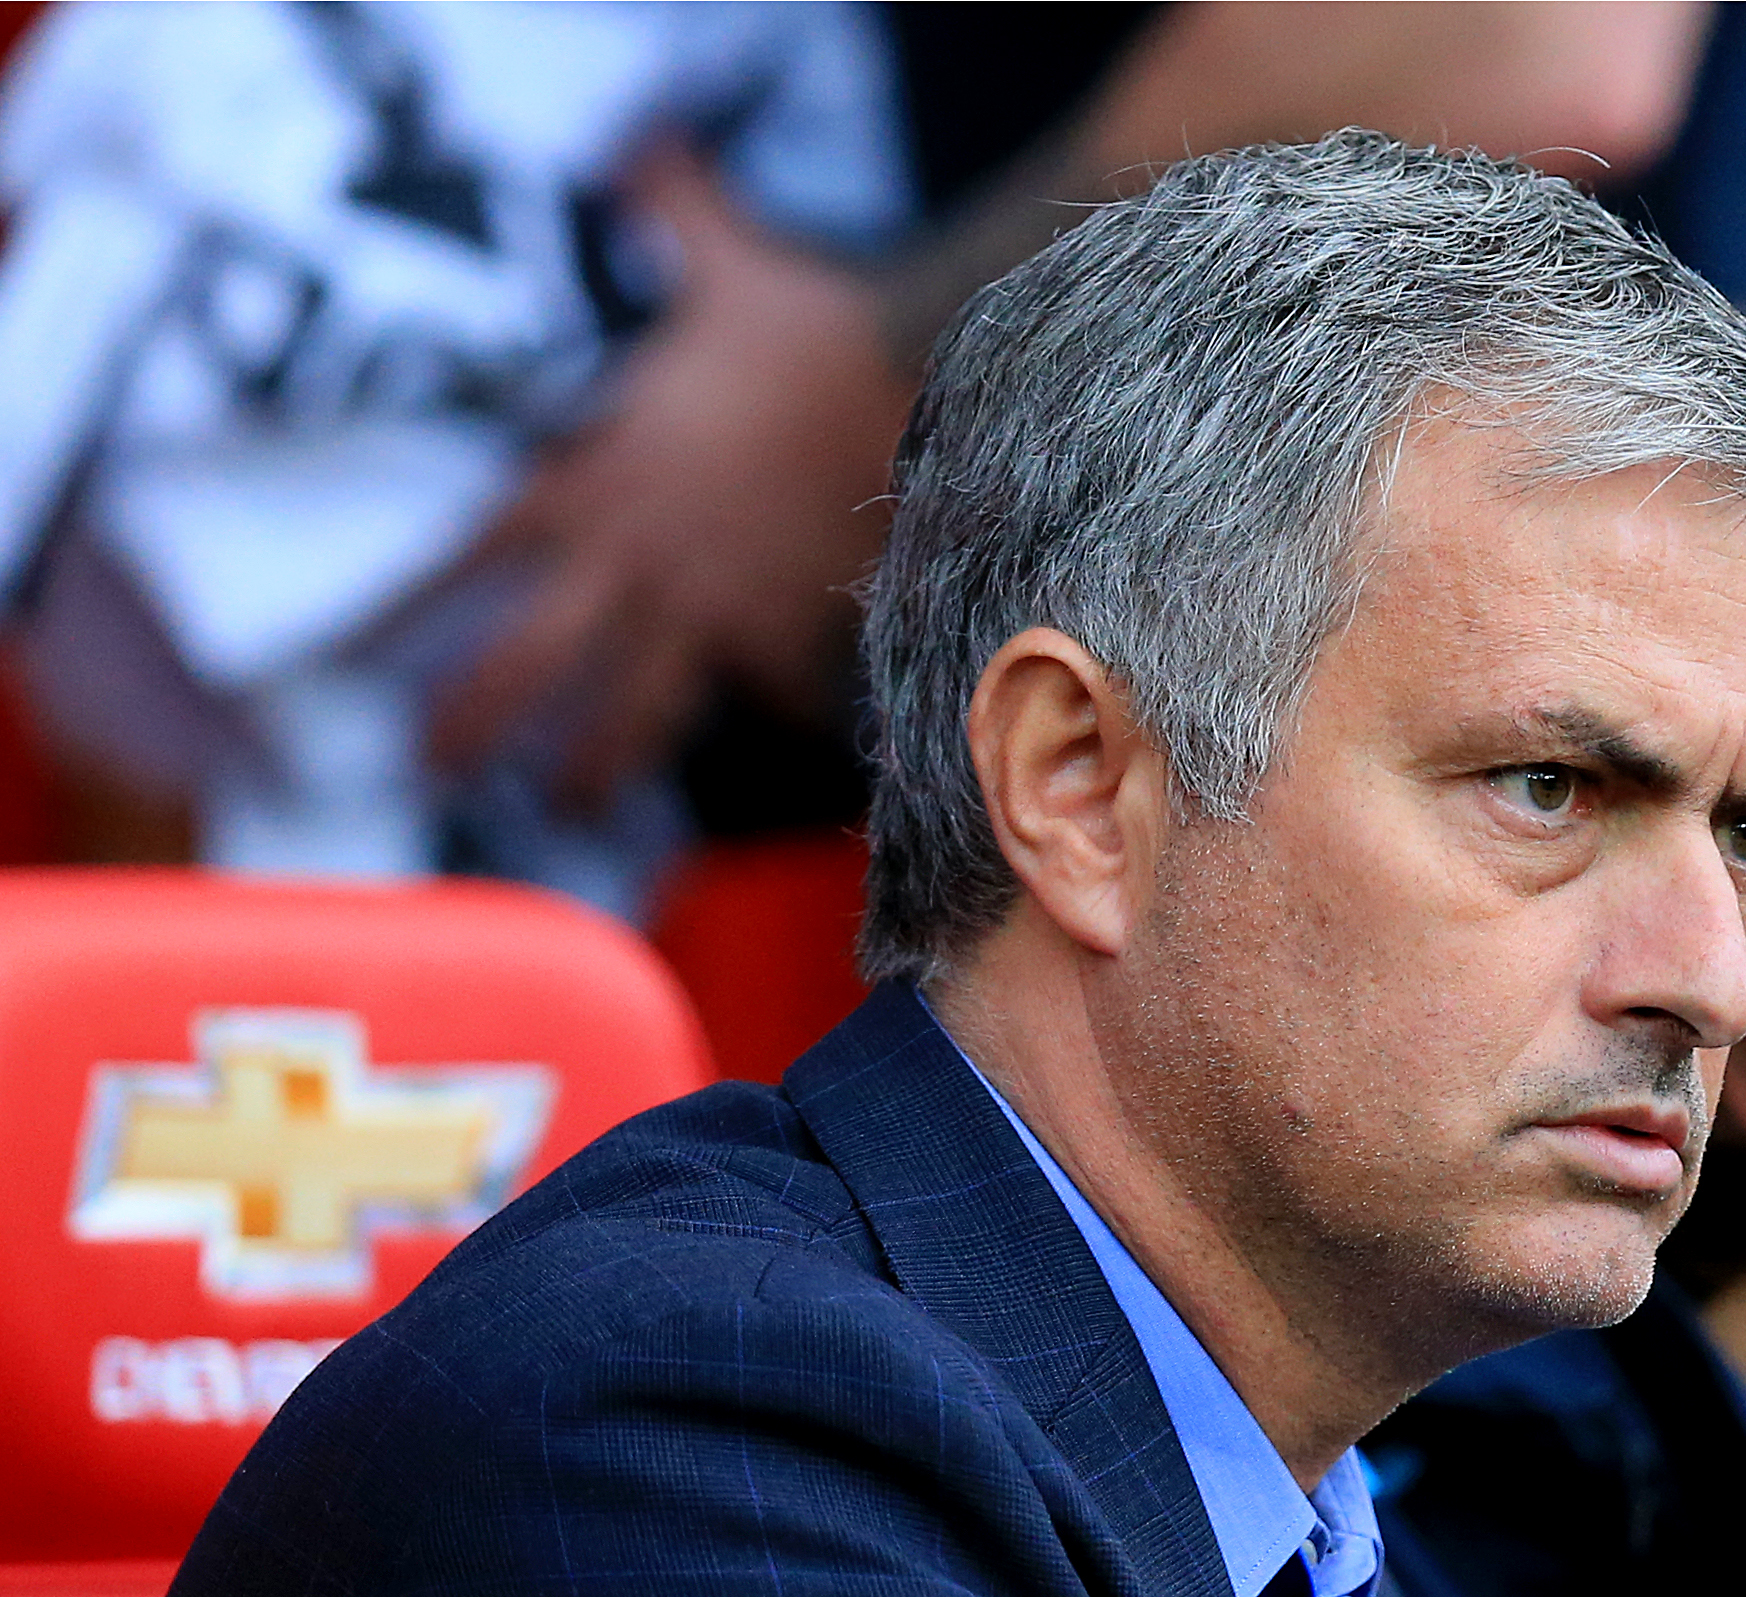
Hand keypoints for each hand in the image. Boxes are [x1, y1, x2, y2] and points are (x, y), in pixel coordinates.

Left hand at [432, 144, 913, 804]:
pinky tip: (770, 734)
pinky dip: (773, 714)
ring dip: (597, 767)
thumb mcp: (720, 263)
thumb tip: (640, 145)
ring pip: (633, 708)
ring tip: (570, 811)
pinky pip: (770, 690)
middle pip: (529, 660)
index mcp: (597, 480)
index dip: (403, 607)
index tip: (347, 658)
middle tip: (429, 772)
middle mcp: (637, 555)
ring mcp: (710, 602)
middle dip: (473, 723)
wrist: (908, 378)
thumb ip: (665, 211)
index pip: (472, 553)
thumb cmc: (805, 323)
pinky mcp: (787, 628)